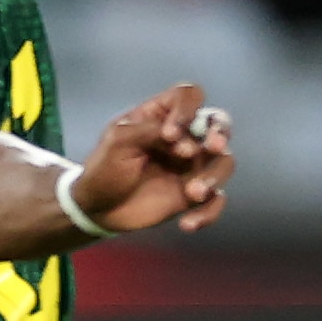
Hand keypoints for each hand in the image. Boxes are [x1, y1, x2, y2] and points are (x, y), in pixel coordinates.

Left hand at [74, 83, 234, 234]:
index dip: (187, 110)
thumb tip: (180, 137)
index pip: (188, 96)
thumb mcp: (117, 142)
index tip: (169, 134)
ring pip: (224, 162)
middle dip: (220, 132)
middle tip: (212, 147)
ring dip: (213, 177)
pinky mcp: (195, 193)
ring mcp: (193, 165)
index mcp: (162, 115)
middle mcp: (184, 136)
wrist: (97, 206)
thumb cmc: (104, 167)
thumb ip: (148, 131)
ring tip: (192, 193)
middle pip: (219, 122)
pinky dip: (208, 213)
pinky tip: (187, 224)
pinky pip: (216, 200)